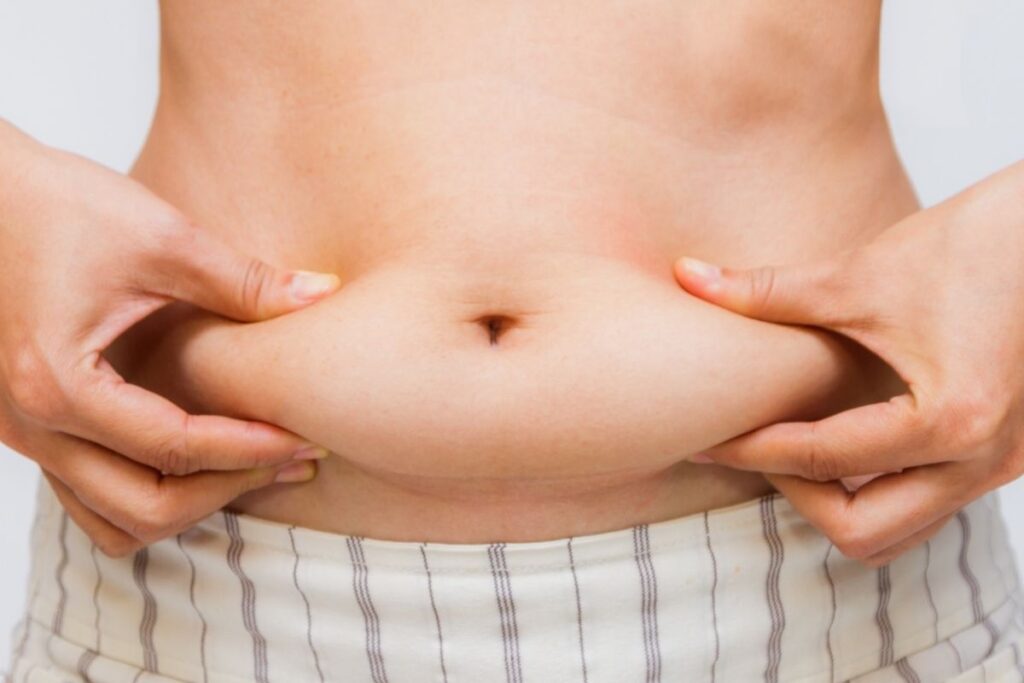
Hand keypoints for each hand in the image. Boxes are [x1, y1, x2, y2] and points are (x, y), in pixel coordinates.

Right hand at [0, 124, 339, 556]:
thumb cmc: (57, 204)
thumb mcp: (161, 237)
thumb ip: (245, 280)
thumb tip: (323, 295)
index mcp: (59, 384)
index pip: (175, 449)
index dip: (251, 448)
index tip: (304, 437)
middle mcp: (31, 425)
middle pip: (144, 509)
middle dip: (228, 490)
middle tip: (292, 458)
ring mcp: (25, 432)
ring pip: (114, 519)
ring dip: (190, 505)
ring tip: (255, 464)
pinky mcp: (31, 425)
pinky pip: (94, 494)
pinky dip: (151, 491)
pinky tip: (204, 453)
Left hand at [673, 161, 1023, 566]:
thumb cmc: (976, 242)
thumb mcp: (860, 275)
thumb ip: (765, 291)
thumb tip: (684, 275)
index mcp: (951, 422)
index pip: (825, 461)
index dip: (751, 451)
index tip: (706, 439)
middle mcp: (985, 460)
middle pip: (863, 531)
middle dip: (796, 494)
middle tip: (749, 448)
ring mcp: (1003, 464)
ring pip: (900, 530)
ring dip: (837, 501)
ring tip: (788, 447)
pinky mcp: (1007, 452)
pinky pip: (927, 503)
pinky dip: (875, 490)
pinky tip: (840, 442)